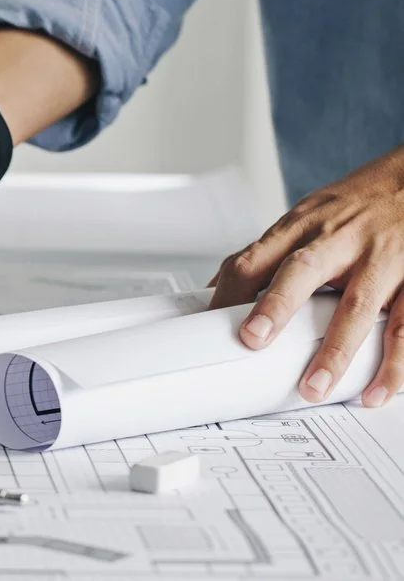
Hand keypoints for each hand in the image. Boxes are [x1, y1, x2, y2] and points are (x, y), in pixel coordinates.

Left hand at [210, 146, 403, 405]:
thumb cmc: (355, 205)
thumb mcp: (305, 216)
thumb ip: (264, 252)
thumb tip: (216, 287)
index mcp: (302, 226)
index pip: (255, 256)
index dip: (230, 289)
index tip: (210, 321)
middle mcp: (338, 240)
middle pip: (302, 270)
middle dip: (275, 305)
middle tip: (253, 340)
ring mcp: (380, 258)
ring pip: (357, 306)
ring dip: (335, 350)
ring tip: (314, 387)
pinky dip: (393, 363)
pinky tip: (376, 391)